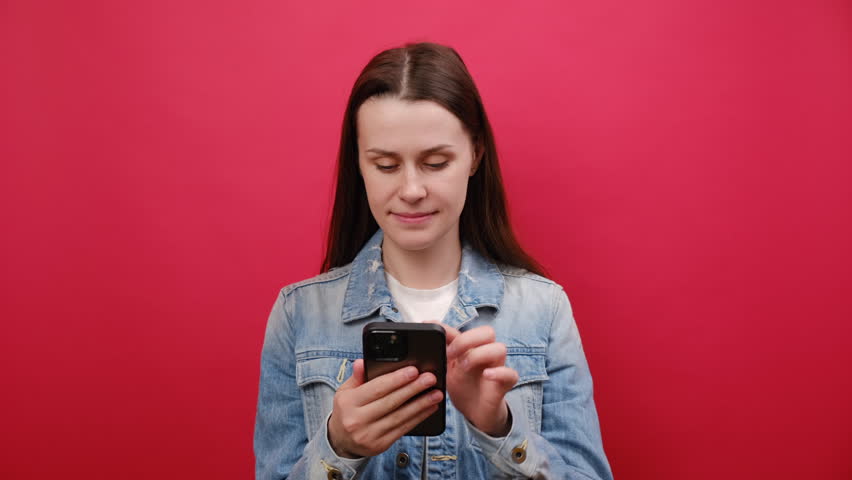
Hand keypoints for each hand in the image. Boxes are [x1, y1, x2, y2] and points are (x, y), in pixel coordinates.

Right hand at [327, 359, 443, 457]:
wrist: (341, 441)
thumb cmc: (347, 410)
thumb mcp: (346, 391)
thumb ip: (357, 376)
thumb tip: (363, 362)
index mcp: (348, 402)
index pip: (377, 388)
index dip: (397, 379)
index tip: (414, 370)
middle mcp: (357, 420)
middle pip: (391, 402)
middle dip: (413, 389)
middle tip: (430, 379)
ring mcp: (369, 435)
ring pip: (400, 417)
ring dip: (421, 405)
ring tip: (436, 394)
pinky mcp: (380, 445)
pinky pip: (403, 429)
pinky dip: (418, 418)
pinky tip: (429, 408)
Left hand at [428, 322, 518, 436]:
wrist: (474, 412)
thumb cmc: (462, 385)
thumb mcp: (447, 367)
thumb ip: (442, 348)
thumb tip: (428, 324)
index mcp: (472, 347)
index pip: (465, 330)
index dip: (450, 329)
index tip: (436, 335)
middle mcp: (486, 353)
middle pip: (487, 332)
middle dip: (467, 340)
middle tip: (451, 354)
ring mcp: (497, 367)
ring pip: (499, 348)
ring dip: (479, 355)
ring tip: (464, 367)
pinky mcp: (505, 383)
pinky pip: (510, 373)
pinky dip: (499, 372)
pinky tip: (487, 375)